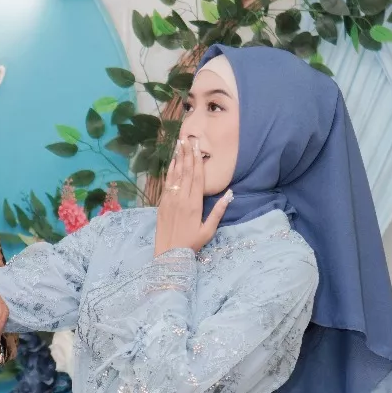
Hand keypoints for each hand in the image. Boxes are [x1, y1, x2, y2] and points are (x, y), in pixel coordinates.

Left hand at [154, 137, 231, 257]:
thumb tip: (230, 194)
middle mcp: (181, 199)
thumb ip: (219, 211)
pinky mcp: (162, 204)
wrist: (168, 254)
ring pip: (175, 175)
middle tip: (188, 138)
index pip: (197, 177)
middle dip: (188, 154)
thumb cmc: (191, 244)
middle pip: (186, 172)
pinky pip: (167, 184)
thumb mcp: (209, 230)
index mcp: (194, 204)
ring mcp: (170, 200)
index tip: (198, 147)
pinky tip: (171, 162)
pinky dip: (169, 171)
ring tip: (179, 144)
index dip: (198, 161)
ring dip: (177, 159)